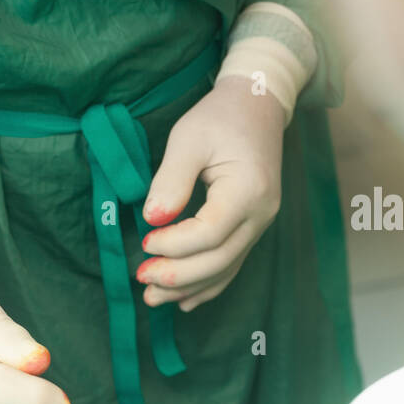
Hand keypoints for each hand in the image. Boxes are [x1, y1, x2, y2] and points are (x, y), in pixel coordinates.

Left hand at [138, 78, 283, 310]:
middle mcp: (261, 213)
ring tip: (152, 298)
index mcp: (248, 190)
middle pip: (220, 259)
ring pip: (226, 268)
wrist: (257, 104)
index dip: (175, 244)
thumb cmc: (220, 116)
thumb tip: (152, 220)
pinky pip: (232, 262)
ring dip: (189, 287)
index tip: (145, 241)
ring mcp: (261, 222)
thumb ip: (171, 180)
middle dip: (178, 276)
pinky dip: (208, 283)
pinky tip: (185, 299)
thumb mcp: (189, 138)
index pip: (210, 233)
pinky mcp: (253, 224)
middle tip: (141, 279)